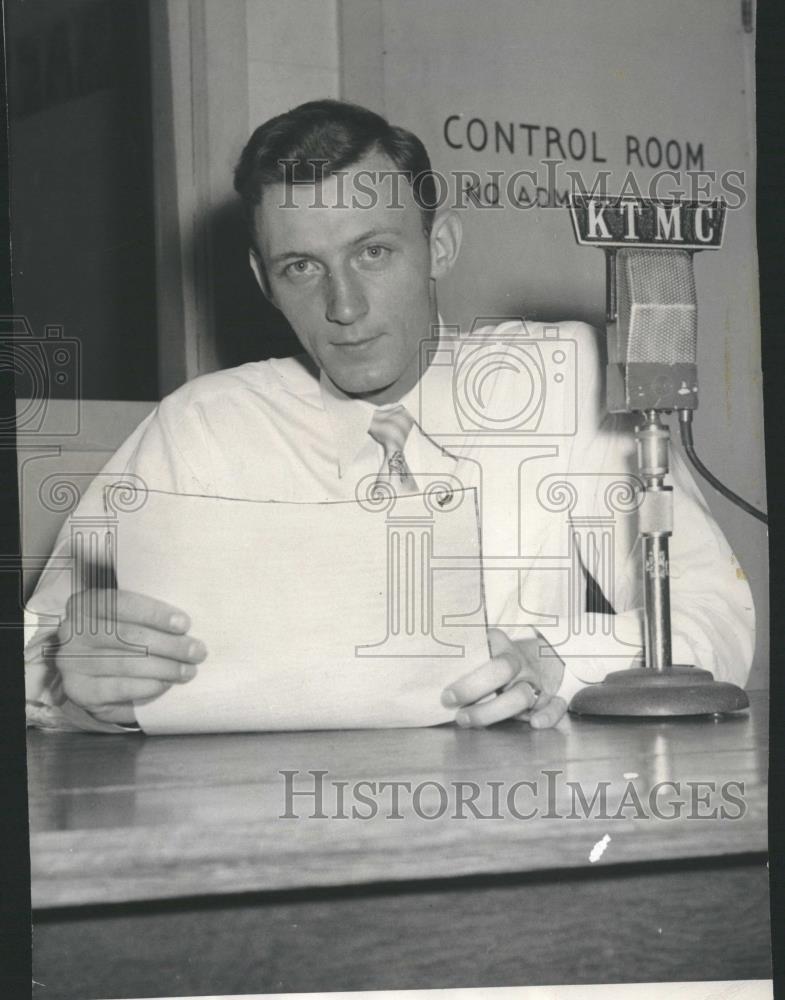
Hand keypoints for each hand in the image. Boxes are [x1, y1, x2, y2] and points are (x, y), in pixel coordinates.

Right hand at [52, 589, 206, 724]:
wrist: (95, 675)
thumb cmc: (121, 639)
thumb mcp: (127, 618)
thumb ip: (147, 615)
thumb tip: (186, 623)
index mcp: (86, 604)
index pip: (122, 603)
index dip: (155, 613)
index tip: (185, 623)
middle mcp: (73, 631)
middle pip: (127, 636)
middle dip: (168, 644)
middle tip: (196, 651)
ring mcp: (72, 662)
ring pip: (125, 663)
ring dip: (163, 668)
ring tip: (188, 670)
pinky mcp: (79, 690)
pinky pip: (118, 688)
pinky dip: (146, 686)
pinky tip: (165, 684)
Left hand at [441, 627, 566, 728]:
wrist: (536, 659)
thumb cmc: (494, 661)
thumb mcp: (480, 650)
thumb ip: (461, 656)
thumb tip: (424, 669)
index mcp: (501, 647)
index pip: (486, 655)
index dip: (468, 679)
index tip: (446, 695)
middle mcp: (519, 664)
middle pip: (502, 671)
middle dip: (474, 689)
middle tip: (451, 705)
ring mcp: (535, 681)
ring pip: (522, 694)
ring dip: (495, 710)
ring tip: (467, 720)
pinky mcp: (549, 699)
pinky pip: (556, 706)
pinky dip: (550, 715)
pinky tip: (535, 724)